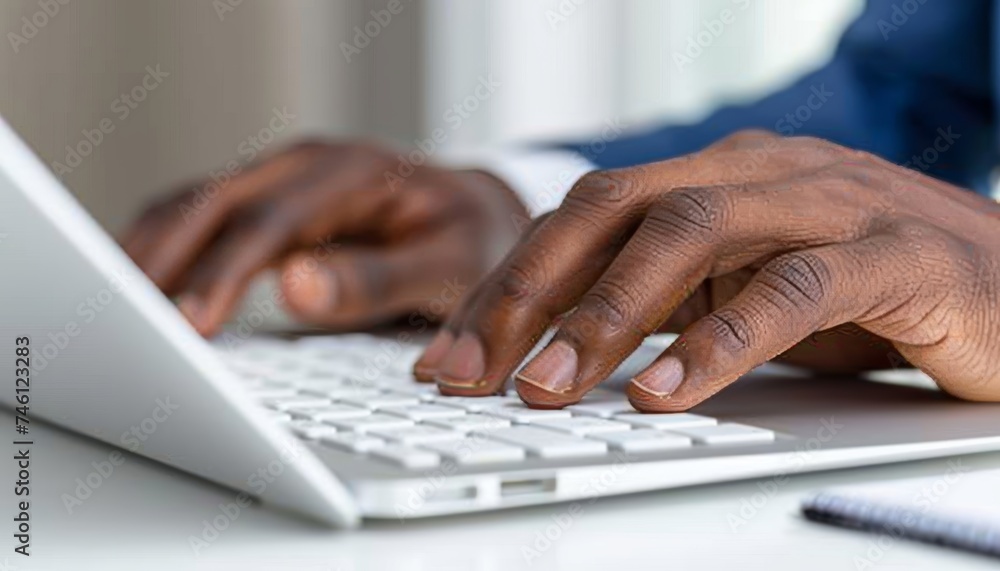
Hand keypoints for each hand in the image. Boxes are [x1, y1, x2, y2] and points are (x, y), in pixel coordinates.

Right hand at [122, 141, 525, 335]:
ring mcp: (286, 180)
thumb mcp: (445, 265)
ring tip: (119, 306)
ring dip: (154, 250)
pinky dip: (169, 248)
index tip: (189, 324)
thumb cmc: (469, 241)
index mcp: (353, 172)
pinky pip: (207, 219)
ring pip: (198, 204)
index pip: (271, 221)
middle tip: (130, 322)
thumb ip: (376, 278)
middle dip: (168, 260)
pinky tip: (146, 283)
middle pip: (216, 202)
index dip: (222, 272)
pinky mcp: (272, 204)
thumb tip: (295, 287)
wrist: (478, 217)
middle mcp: (309, 166)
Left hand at [413, 131, 999, 410]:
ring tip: (544, 388)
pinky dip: (722, 342)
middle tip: (467, 373)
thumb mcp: (744, 291)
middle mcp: (758, 173)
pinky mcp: (896, 255)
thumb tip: (559, 357)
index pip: (583, 215)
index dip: (507, 282)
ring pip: (690, 235)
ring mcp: (826, 202)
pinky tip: (666, 393)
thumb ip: (667, 307)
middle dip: (529, 293)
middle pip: (613, 209)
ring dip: (605, 316)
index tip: (449, 354)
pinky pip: (794, 290)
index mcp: (714, 177)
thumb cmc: (869, 289)